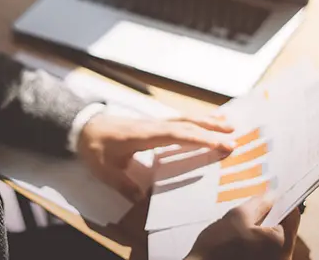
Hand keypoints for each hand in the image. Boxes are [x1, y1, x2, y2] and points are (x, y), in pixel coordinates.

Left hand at [77, 114, 234, 200]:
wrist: (83, 127)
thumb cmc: (94, 147)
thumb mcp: (104, 170)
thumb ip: (123, 183)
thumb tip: (141, 198)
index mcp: (144, 135)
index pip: (177, 135)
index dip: (200, 139)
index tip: (220, 144)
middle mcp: (153, 125)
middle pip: (186, 124)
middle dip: (211, 130)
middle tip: (235, 136)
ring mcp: (154, 122)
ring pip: (185, 119)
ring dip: (207, 121)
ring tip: (229, 124)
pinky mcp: (153, 123)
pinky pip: (179, 120)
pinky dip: (196, 119)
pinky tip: (207, 121)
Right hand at [187, 196, 300, 259]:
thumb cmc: (219, 246)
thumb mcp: (238, 216)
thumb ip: (259, 204)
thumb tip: (272, 196)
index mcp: (281, 244)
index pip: (292, 215)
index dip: (283, 200)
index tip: (273, 192)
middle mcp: (283, 258)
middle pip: (284, 230)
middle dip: (271, 215)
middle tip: (256, 204)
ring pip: (274, 241)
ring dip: (263, 228)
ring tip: (246, 221)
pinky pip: (266, 251)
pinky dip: (258, 241)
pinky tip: (242, 237)